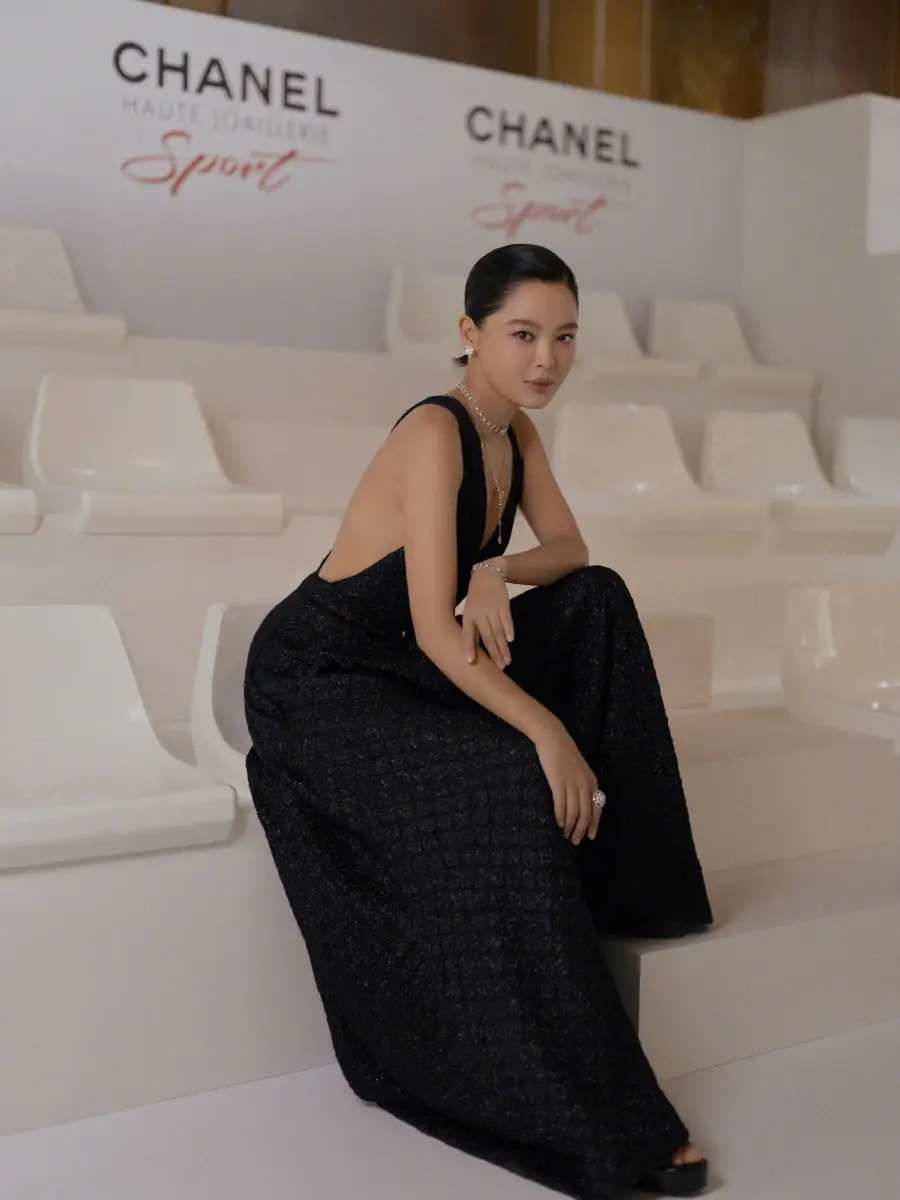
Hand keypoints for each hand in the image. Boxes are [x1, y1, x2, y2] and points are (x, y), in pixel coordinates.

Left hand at [462, 560, 513, 669]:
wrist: (487, 574)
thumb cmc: (476, 597)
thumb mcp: (469, 610)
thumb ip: (473, 628)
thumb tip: (474, 649)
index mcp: (469, 616)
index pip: (467, 634)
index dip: (468, 648)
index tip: (470, 662)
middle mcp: (479, 614)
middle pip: (487, 636)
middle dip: (494, 653)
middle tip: (500, 667)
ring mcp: (492, 609)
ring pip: (498, 631)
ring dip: (503, 647)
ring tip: (507, 660)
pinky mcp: (503, 604)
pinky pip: (506, 619)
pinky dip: (509, 629)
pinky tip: (511, 640)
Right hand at [533, 721, 602, 844]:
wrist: (553, 738)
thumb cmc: (564, 754)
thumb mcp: (580, 770)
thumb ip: (582, 785)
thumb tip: (581, 806)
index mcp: (592, 782)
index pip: (597, 809)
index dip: (593, 825)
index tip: (590, 837)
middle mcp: (585, 784)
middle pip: (586, 814)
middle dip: (581, 830)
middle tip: (576, 841)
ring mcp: (572, 784)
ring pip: (574, 812)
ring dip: (570, 827)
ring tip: (565, 835)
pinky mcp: (558, 782)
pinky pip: (561, 805)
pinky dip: (561, 817)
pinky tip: (559, 823)